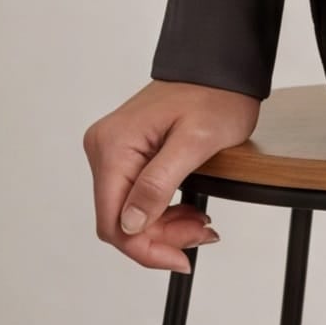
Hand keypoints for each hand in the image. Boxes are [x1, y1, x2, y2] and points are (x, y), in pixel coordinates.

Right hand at [83, 78, 260, 273]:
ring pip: (129, 213)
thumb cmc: (215, 93)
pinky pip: (135, 196)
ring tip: (199, 223)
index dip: (146, 249)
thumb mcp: (195, 140)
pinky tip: (187, 210)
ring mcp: (113, 150)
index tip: (181, 259)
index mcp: (114, 145)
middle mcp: (104, 147)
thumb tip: (131, 224)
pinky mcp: (127, 152)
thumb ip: (159, 182)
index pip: (114, 222)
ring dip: (163, 226)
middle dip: (160, 237)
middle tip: (201, 234)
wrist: (220, 66)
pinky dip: (161, 210)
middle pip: (120, 220)